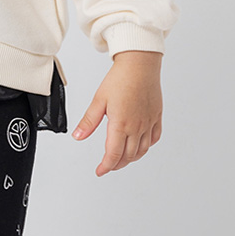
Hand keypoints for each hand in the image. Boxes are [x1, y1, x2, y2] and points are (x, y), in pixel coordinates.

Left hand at [71, 51, 162, 175]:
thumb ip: (88, 122)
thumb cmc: (119, 79)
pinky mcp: (156, 117)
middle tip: (107, 165)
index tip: (99, 171)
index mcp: (120, 124)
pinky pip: (153, 138)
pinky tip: (139, 145)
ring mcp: (148, 122)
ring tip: (121, 158)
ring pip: (142, 150)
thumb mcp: (99, 100)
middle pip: (128, 156)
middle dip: (116, 164)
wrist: (140, 64)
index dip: (105, 166)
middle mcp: (137, 126)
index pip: (113, 154)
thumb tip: (77, 137)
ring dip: (131, 158)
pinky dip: (146, 146)